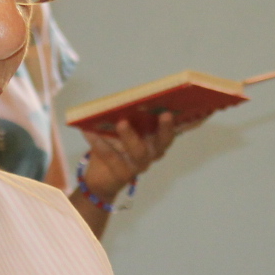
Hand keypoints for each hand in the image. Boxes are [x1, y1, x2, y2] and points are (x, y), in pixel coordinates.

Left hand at [77, 113, 196, 201]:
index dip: (183, 120)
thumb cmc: (114, 144)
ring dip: (131, 136)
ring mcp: (139, 165)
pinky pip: (112, 157)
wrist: (100, 178)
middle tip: (165, 114)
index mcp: (156, 139)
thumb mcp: (123, 127)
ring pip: (139, 152)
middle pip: (163, 142)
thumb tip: (129, 97)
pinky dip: (100, 143)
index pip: (174, 129)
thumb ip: (130, 115)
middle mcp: (152, 153)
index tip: (186, 105)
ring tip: (121, 122)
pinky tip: (89, 131)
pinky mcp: (122, 175)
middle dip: (165, 128)